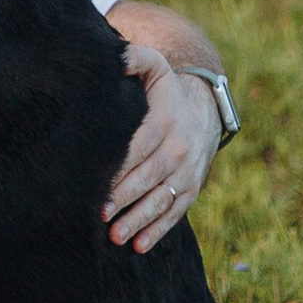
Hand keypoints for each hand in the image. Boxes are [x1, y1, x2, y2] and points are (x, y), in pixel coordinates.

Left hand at [105, 46, 220, 251]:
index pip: (140, 147)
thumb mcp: (154, 67)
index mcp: (165, 121)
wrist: (204, 110)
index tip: (98, 183)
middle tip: (100, 215)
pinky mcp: (191, 189)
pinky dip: (158, 230)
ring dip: (139, 220)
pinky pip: (175, 213)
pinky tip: (139, 245)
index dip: (121, 167)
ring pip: (161, 200)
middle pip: (148, 178)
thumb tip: (115, 57)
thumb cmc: (165, 90)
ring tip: (116, 237)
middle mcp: (179, 149)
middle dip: (124, 198)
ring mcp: (187, 172)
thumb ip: (134, 58)